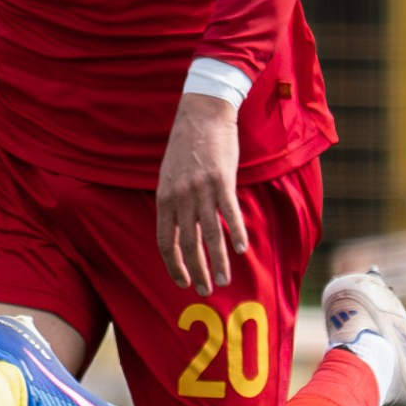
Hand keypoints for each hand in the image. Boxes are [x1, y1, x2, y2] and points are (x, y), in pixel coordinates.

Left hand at [156, 91, 248, 294]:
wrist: (201, 114)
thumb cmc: (186, 147)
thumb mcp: (168, 176)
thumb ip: (172, 202)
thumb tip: (176, 229)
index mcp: (164, 198)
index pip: (165, 241)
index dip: (173, 265)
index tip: (182, 282)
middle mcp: (180, 197)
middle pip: (187, 244)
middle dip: (197, 271)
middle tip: (206, 290)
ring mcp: (201, 190)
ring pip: (209, 235)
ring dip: (218, 262)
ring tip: (225, 280)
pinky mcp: (222, 181)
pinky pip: (229, 214)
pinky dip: (236, 233)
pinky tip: (241, 250)